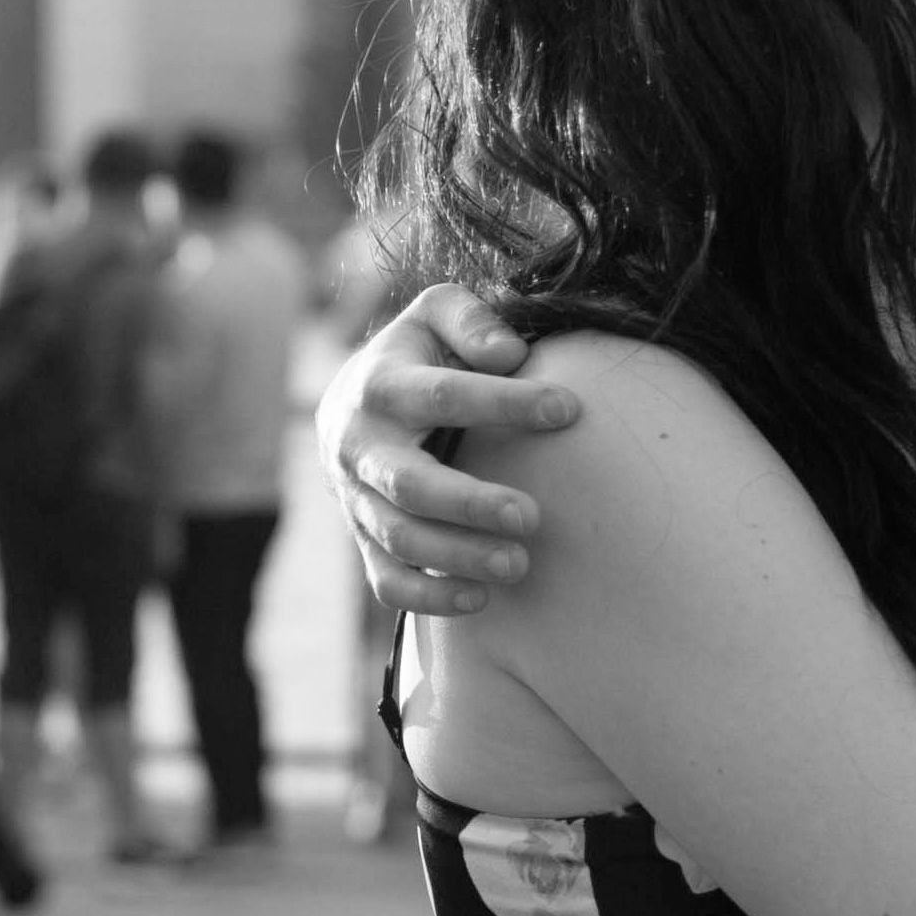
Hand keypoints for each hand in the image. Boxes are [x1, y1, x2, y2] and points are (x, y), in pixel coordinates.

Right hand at [319, 284, 578, 615]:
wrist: (347, 411)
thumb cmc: (415, 358)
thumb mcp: (434, 316)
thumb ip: (470, 321)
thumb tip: (510, 355)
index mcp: (380, 386)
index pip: (444, 395)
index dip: (506, 402)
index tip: (569, 410)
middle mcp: (360, 448)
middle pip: (409, 484)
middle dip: (470, 503)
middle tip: (532, 517)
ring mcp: (357, 501)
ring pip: (399, 539)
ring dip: (458, 556)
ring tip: (520, 563)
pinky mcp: (364, 542)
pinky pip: (387, 582)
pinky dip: (430, 598)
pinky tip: (481, 599)